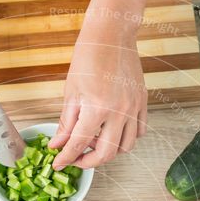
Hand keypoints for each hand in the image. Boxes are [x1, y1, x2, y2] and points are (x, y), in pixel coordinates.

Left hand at [49, 0, 147, 169]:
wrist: (111, 35)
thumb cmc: (88, 57)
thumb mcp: (71, 93)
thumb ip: (65, 124)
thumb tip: (57, 145)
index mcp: (97, 109)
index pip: (79, 145)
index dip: (66, 159)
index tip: (59, 165)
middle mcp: (119, 112)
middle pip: (105, 154)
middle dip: (88, 161)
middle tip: (77, 158)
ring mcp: (133, 108)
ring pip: (125, 147)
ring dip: (109, 152)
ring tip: (94, 142)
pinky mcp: (142, 103)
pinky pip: (139, 132)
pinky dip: (126, 138)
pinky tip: (112, 131)